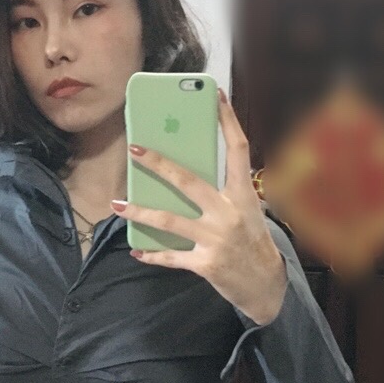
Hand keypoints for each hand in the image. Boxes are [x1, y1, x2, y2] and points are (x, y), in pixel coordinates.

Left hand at [111, 88, 286, 325]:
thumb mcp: (246, 212)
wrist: (266, 287)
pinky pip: (171, 257)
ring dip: (140, 212)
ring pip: (169, 220)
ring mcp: (216, 239)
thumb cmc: (252, 241)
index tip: (215, 95)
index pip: (238, 150)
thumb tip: (180, 176)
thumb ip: (220, 194)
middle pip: (188, 181)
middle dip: (159, 164)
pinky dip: (151, 254)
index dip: (228, 121)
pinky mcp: (206, 263)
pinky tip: (136, 250)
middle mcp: (229, 214)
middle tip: (135, 149)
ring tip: (117, 205)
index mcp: (244, 195)